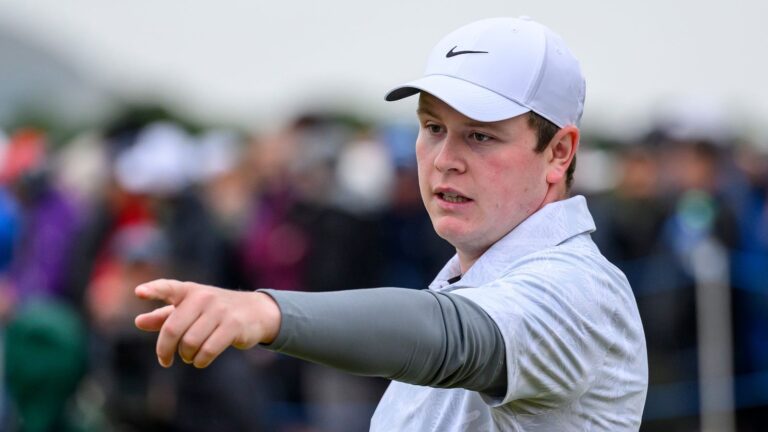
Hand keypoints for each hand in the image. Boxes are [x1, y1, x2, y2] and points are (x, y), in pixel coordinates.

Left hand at [134, 279, 280, 368]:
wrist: (256, 311)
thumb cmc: (215, 311)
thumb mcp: (190, 310)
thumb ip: (164, 315)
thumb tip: (139, 322)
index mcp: (189, 291)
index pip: (168, 287)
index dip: (153, 290)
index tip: (138, 293)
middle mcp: (203, 297)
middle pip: (172, 329)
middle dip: (165, 350)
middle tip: (165, 360)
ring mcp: (220, 310)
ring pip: (190, 343)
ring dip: (186, 356)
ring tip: (190, 357)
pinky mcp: (233, 325)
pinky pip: (208, 350)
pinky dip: (200, 360)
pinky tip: (200, 361)